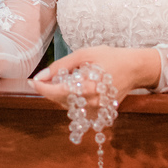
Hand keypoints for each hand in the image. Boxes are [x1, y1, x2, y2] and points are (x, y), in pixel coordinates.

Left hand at [29, 46, 161, 109]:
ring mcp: (97, 110)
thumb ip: (61, 65)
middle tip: (44, 78)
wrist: (135, 68)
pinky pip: (78, 109)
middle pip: (61, 101)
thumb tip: (40, 76)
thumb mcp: (84, 54)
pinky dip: (71, 99)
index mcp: (89, 87)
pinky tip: (74, 88)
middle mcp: (93, 103)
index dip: (43, 88)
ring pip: (68, 106)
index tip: (32, 81)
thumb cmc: (110, 57)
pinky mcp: (99, 113)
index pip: (58, 92)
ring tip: (64, 79)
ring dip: (60, 95)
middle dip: (49, 90)